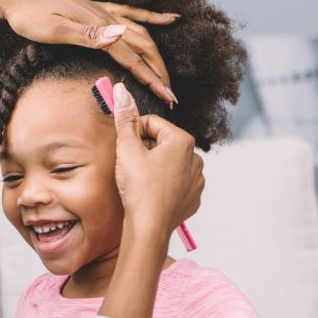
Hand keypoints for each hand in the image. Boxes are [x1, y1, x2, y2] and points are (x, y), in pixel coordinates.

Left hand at [0, 0, 178, 104]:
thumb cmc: (30, 16)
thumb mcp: (55, 30)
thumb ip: (88, 35)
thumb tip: (120, 36)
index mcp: (99, 28)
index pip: (133, 59)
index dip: (152, 80)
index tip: (167, 99)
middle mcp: (106, 18)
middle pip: (143, 48)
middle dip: (159, 73)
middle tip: (171, 96)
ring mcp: (103, 13)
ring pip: (140, 34)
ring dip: (157, 56)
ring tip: (168, 75)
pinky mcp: (96, 10)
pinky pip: (132, 14)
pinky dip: (152, 18)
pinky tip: (168, 19)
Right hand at [112, 82, 203, 234]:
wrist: (149, 227)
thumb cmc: (139, 188)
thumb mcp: (127, 149)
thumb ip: (125, 118)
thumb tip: (121, 90)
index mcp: (182, 140)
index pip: (151, 124)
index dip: (133, 133)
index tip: (125, 147)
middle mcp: (195, 157)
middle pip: (161, 143)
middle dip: (145, 150)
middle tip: (130, 167)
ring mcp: (197, 179)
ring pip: (169, 163)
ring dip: (154, 167)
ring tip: (140, 182)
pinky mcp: (193, 197)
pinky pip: (176, 183)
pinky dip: (163, 185)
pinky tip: (151, 194)